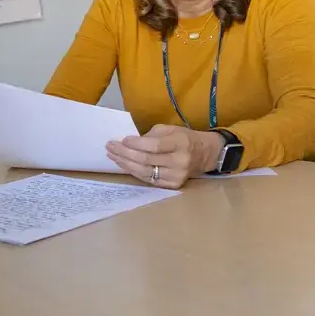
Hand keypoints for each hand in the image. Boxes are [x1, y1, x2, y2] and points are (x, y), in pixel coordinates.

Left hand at [105, 125, 224, 188]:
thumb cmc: (183, 138)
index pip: (154, 146)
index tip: (122, 140)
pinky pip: (148, 179)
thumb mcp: (170, 130)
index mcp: (180, 144)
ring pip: (144, 172)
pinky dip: (134, 172)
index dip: (136, 144)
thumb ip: (151, 136)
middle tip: (110, 147)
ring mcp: (176, 176)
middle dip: (125, 153)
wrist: (204, 154)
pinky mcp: (173, 185)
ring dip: (125, 164)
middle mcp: (180, 161)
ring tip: (113, 156)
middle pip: (146, 160)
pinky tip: (124, 164)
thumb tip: (129, 143)